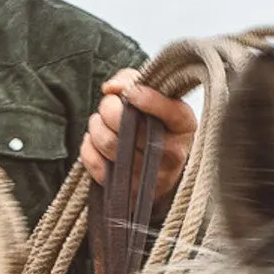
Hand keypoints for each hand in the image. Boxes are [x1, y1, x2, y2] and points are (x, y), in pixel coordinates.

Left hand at [80, 70, 196, 211]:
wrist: (159, 168)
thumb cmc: (154, 123)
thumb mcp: (153, 96)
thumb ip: (132, 80)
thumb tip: (111, 88)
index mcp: (185, 126)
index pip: (170, 112)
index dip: (146, 98)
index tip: (130, 92)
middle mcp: (173, 154)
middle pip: (128, 127)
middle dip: (108, 108)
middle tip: (107, 104)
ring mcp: (150, 177)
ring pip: (109, 143)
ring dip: (96, 126)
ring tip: (100, 121)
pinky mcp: (130, 193)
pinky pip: (96, 164)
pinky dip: (88, 147)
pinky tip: (96, 141)